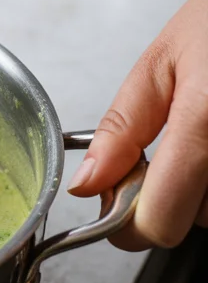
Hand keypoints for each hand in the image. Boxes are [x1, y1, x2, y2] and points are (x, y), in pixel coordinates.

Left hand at [69, 0, 207, 249]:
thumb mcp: (164, 59)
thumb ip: (122, 127)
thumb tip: (87, 183)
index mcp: (206, 124)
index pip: (158, 223)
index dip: (127, 222)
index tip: (116, 197)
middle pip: (192, 220)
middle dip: (171, 190)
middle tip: (176, 137)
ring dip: (202, 184)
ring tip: (206, 127)